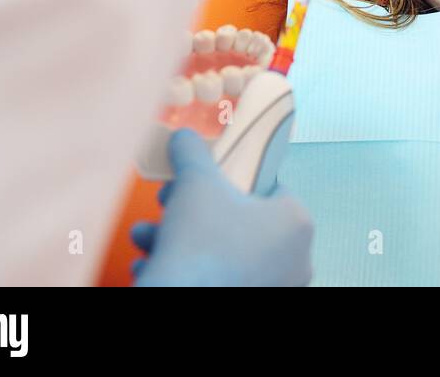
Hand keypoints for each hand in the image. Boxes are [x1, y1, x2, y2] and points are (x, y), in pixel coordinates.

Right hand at [131, 129, 312, 285]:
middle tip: (165, 203)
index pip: (267, 187)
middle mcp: (295, 259)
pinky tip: (149, 265)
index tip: (196, 180)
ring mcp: (275, 287)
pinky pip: (218, 281)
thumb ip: (193, 154)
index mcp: (295, 222)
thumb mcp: (195, 184)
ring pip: (222, 254)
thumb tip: (184, 136)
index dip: (227, 178)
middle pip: (237, 221)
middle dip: (191, 211)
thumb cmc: (200, 244)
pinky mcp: (250, 303)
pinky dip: (186, 271)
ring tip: (144, 236)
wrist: (181, 302)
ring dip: (178, 240)